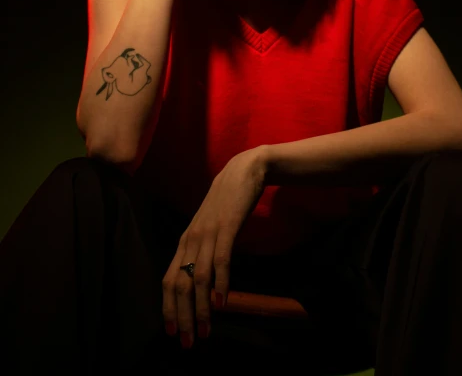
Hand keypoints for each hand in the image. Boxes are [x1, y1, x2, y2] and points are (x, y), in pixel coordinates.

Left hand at [162, 147, 267, 347]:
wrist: (243, 171)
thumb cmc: (226, 202)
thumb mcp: (210, 229)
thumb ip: (204, 251)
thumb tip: (202, 282)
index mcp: (185, 240)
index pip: (169, 279)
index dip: (168, 307)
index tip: (172, 331)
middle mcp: (191, 239)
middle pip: (180, 283)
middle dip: (182, 316)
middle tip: (187, 341)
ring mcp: (208, 233)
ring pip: (198, 277)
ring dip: (200, 308)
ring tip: (206, 331)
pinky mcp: (227, 227)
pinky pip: (220, 259)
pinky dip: (219, 282)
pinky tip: (221, 302)